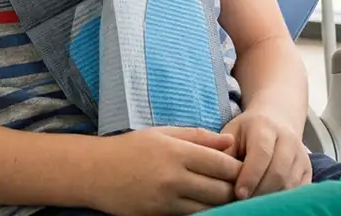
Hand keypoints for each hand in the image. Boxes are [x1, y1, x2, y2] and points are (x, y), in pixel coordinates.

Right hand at [93, 126, 242, 215]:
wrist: (98, 172)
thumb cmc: (132, 147)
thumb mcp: (164, 133)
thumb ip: (199, 137)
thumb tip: (230, 143)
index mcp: (177, 152)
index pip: (222, 164)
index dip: (237, 167)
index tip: (242, 166)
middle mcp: (175, 178)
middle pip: (221, 190)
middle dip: (234, 188)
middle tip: (238, 184)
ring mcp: (168, 201)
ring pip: (210, 207)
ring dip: (221, 202)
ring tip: (224, 194)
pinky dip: (203, 211)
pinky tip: (203, 203)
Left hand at [223, 111, 311, 199]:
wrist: (276, 120)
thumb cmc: (248, 131)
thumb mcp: (232, 133)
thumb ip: (222, 151)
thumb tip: (215, 172)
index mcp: (266, 127)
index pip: (261, 154)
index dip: (250, 176)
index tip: (238, 193)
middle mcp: (288, 140)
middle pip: (278, 173)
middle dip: (260, 192)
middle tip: (244, 203)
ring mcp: (301, 156)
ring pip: (289, 185)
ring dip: (271, 199)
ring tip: (254, 204)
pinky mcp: (308, 170)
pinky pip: (299, 191)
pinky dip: (284, 200)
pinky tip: (268, 202)